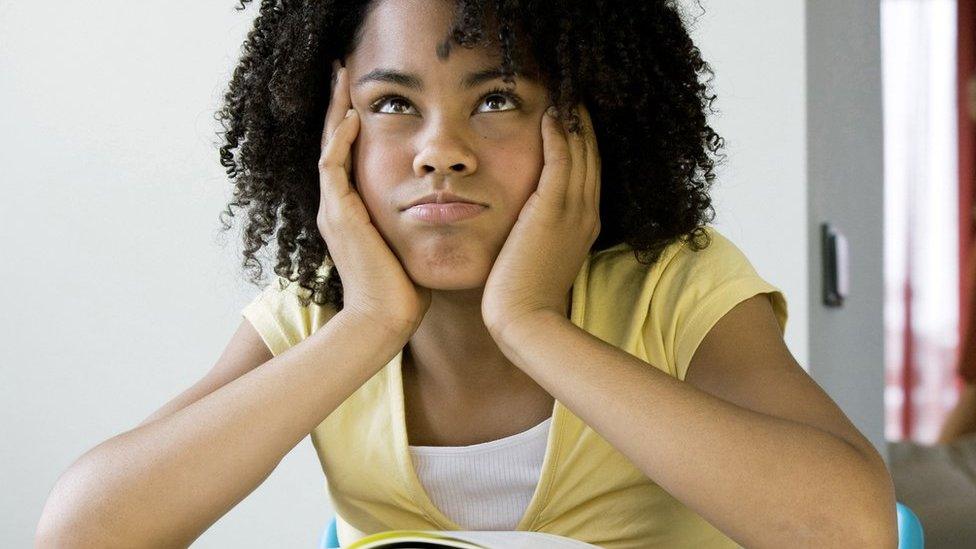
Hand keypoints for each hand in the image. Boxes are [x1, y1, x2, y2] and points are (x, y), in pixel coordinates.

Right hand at [317, 59, 430, 334]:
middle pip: (333, 142)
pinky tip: (353, 116)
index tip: (366, 95)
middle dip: (338, 105)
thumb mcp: (412, 243)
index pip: (349, 155)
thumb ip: (417, 221)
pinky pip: (333, 167)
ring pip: (329, 146)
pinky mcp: (340, 216)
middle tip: (342, 71)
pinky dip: (341, 140)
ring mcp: (334, 210)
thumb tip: (445, 207)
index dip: (354, 125)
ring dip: (335, 111)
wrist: (386, 320)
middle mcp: (338, 206)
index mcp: (353, 212)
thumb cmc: (405, 290)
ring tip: (342, 78)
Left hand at [481, 103, 601, 338]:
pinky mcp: (552, 211)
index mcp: (584, 225)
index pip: (589, 173)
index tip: (574, 118)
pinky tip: (551, 114)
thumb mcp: (538, 259)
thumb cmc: (522, 297)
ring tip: (565, 93)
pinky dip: (560, 135)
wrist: (524, 321)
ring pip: (581, 153)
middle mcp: (586, 214)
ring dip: (574, 121)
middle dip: (584, 124)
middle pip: (592, 156)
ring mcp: (573, 212)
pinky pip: (561, 161)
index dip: (584, 143)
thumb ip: (539, 235)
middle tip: (575, 94)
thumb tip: (526, 225)